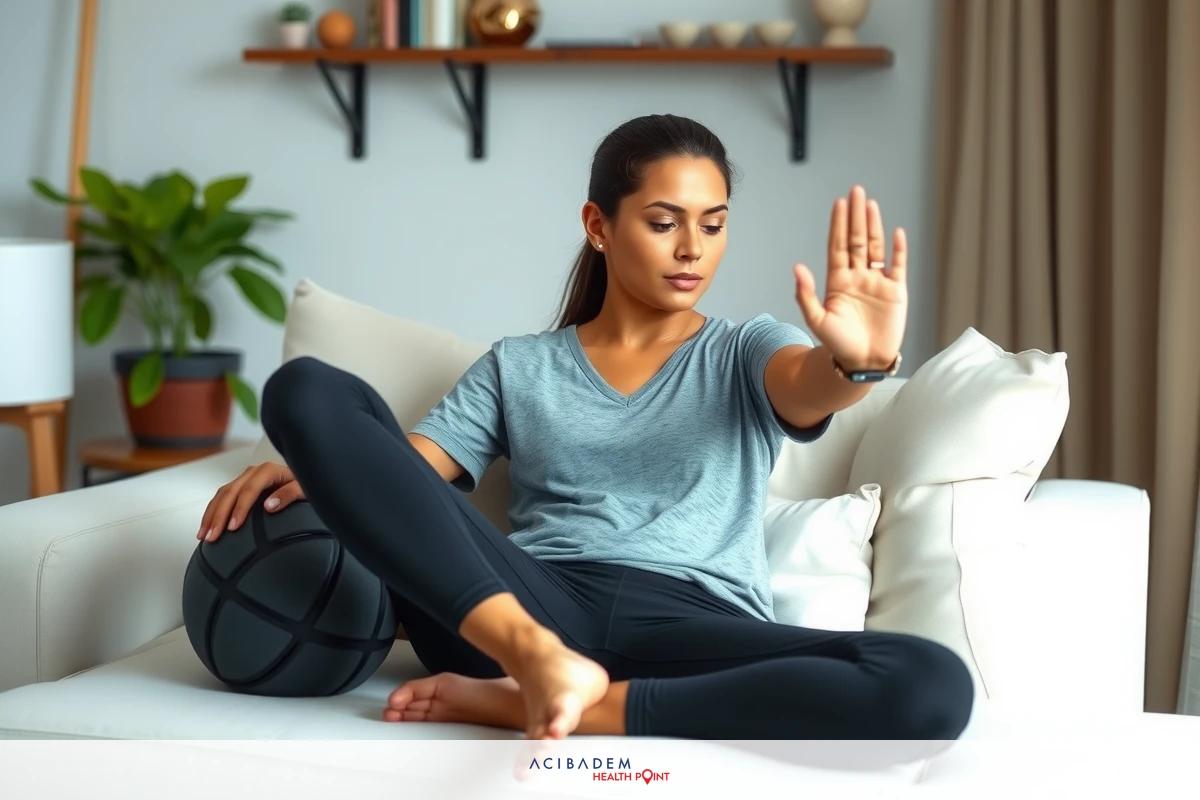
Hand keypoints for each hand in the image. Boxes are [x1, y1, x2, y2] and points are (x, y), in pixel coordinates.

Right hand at [197, 462, 303, 542]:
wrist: (304, 479)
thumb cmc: (304, 485)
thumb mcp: (304, 489)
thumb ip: (289, 494)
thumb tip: (269, 505)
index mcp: (268, 471)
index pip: (249, 490)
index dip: (239, 509)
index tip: (233, 527)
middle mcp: (253, 473)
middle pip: (230, 493)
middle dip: (218, 516)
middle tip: (213, 535)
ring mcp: (244, 478)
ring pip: (222, 495)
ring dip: (211, 515)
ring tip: (204, 535)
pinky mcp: (240, 486)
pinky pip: (221, 497)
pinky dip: (212, 512)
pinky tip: (206, 526)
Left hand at [793, 185, 907, 370]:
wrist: (863, 362)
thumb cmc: (838, 343)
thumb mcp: (817, 319)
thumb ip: (805, 294)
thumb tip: (797, 267)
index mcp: (838, 281)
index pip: (838, 246)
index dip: (838, 225)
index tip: (839, 204)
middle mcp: (857, 277)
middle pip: (857, 240)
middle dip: (855, 216)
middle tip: (856, 191)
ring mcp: (877, 282)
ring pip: (876, 248)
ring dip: (874, 226)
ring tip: (870, 204)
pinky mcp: (896, 291)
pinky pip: (898, 265)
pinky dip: (898, 249)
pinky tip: (896, 232)